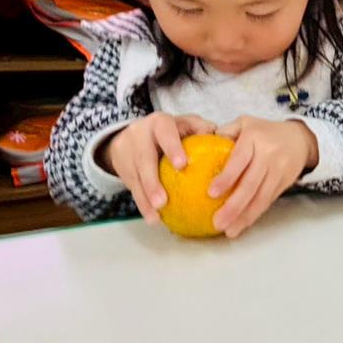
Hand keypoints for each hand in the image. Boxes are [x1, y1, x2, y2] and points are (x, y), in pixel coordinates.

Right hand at [101, 112, 215, 224]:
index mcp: (158, 123)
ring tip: (156, 216)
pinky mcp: (123, 170)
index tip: (182, 165)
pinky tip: (153, 219)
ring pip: (135, 177)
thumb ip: (199, 128)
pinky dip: (143, 205)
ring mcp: (128, 153)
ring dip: (145, 199)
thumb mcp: (184, 123)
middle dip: (152, 182)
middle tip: (163, 202)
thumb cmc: (169, 131)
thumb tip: (219, 137)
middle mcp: (139, 136)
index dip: (173, 148)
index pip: (165, 133)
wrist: (129, 134)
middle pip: (144, 159)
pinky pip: (132, 189)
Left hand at [207, 117, 318, 237]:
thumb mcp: (245, 122)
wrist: (300, 138)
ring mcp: (278, 170)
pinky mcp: (284, 183)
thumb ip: (226, 131)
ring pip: (261, 197)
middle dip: (234, 206)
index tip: (211, 193)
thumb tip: (203, 144)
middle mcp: (268, 155)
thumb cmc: (266, 131)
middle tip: (218, 222)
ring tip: (229, 230)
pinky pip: (268, 201)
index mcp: (254, 138)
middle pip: (251, 184)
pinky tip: (243, 224)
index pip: (239, 160)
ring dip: (245, 216)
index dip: (227, 178)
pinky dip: (255, 214)